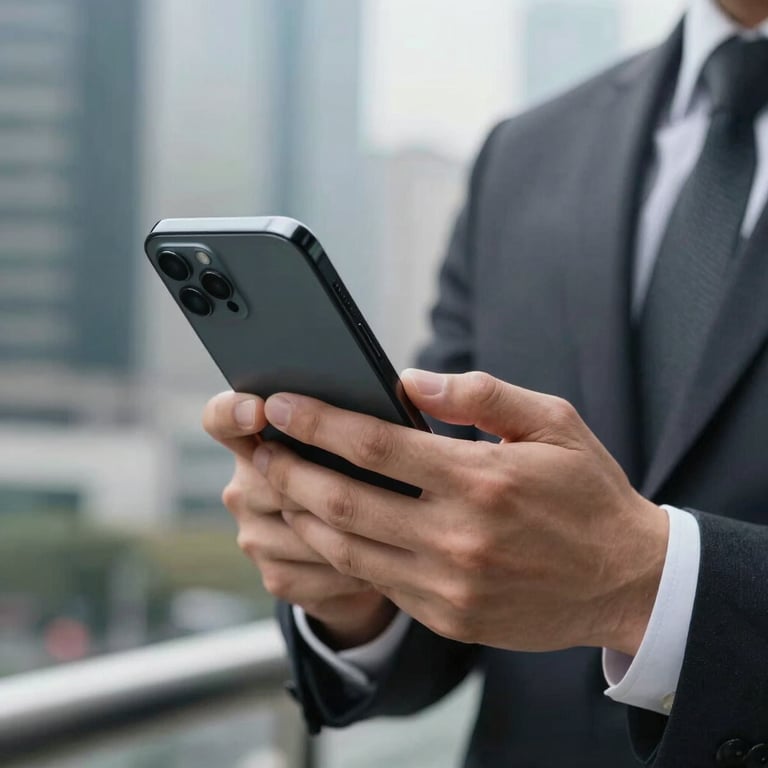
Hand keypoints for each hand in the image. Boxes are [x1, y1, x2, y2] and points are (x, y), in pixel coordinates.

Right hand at [202, 392, 396, 647]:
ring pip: (304, 529)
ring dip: (350, 525)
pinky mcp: (277, 577)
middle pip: (277, 479)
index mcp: (256, 441)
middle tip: (379, 476)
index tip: (259, 410)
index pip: (221, 419)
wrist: (366, 544)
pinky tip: (389, 553)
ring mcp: (255, 537)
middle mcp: (243, 489)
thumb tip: (394, 389)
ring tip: (396, 516)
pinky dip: (359, 562)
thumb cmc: (365, 471)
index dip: (232, 412)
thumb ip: (358, 413)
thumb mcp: (358, 437)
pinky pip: (320, 570)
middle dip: (328, 478)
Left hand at [252, 370, 668, 655]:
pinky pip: (376, 581)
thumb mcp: (552, 422)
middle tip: (259, 447)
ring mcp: (448, 583)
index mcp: (480, 479)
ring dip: (302, 515)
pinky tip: (322, 527)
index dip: (318, 422)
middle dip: (290, 470)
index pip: (375, 445)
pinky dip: (338, 553)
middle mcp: (457, 535)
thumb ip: (480, 395)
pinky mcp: (447, 615)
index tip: (280, 404)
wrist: (626, 580)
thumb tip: (409, 380)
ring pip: (347, 549)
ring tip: (277, 485)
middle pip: (344, 502)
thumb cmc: (588, 493)